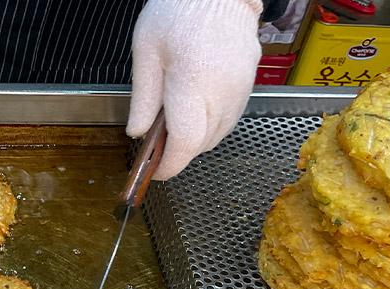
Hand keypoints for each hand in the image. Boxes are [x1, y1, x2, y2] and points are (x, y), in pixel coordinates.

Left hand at [128, 0, 261, 179]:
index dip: (169, 164)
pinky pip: (231, 117)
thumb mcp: (146, 51)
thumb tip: (138, 133)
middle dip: (180, 153)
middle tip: (158, 146)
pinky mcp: (251, 82)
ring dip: (197, 140)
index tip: (155, 171)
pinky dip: (212, 124)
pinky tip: (196, 110)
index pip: (185, 142)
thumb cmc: (178, 10)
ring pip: (219, 134)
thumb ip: (143, 97)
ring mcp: (241, 87)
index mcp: (192, 82)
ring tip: (175, 123)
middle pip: (203, 144)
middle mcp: (222, 90)